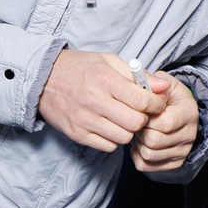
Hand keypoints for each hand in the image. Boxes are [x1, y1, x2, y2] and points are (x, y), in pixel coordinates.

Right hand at [39, 50, 156, 151]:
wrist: (43, 79)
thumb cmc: (80, 68)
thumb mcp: (109, 62)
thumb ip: (138, 75)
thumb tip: (164, 87)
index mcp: (104, 79)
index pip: (141, 100)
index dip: (156, 104)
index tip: (156, 103)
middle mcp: (94, 101)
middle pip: (135, 123)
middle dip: (144, 118)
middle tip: (141, 112)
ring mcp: (84, 120)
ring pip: (123, 137)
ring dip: (130, 130)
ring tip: (125, 118)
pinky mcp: (77, 134)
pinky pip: (108, 146)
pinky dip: (115, 139)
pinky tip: (111, 126)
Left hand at [132, 76, 197, 171]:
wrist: (176, 111)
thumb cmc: (166, 97)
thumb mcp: (162, 83)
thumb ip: (154, 82)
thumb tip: (153, 85)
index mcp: (189, 112)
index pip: (165, 123)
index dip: (146, 118)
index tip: (143, 110)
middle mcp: (190, 134)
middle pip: (153, 141)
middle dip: (140, 130)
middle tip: (139, 121)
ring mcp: (183, 151)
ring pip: (148, 154)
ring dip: (139, 142)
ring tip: (142, 130)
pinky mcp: (174, 163)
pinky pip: (145, 165)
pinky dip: (137, 155)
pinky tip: (141, 142)